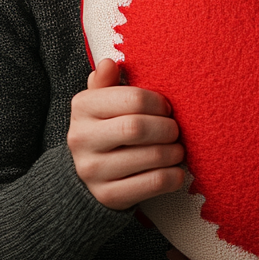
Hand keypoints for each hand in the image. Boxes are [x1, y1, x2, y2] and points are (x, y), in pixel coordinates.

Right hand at [68, 58, 184, 209]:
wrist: (85, 176)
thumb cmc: (106, 128)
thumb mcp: (101, 101)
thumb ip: (106, 82)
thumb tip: (108, 63)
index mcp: (83, 107)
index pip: (133, 99)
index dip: (159, 103)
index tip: (167, 108)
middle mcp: (81, 139)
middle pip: (139, 128)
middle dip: (168, 128)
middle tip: (175, 130)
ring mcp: (92, 170)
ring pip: (150, 157)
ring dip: (174, 152)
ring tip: (177, 149)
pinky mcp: (108, 196)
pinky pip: (153, 184)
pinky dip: (173, 176)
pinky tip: (174, 170)